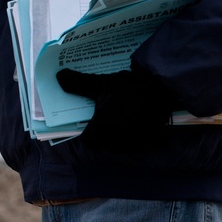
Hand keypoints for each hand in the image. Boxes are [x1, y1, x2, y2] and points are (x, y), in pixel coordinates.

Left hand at [57, 65, 173, 152]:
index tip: (91, 121)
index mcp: (102, 130)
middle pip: (104, 142)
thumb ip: (79, 84)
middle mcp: (117, 142)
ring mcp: (136, 143)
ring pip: (121, 143)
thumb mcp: (101, 83)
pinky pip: (138, 142)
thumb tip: (58, 77)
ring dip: (119, 134)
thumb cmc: (128, 86)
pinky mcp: (151, 142)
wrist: (163, 87)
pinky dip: (135, 135)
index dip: (88, 131)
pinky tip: (136, 121)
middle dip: (104, 132)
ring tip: (121, 118)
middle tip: (107, 117)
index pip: (88, 140)